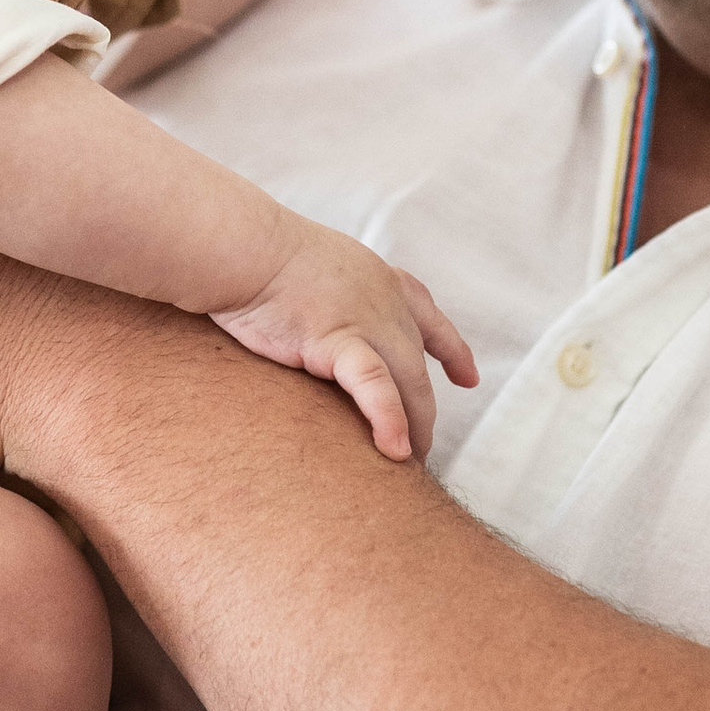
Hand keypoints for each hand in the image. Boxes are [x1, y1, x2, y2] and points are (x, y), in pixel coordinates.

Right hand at [213, 219, 476, 461]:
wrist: (241, 246)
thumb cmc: (259, 258)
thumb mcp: (316, 270)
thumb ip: (332, 299)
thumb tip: (322, 325)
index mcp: (381, 280)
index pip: (430, 317)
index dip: (452, 350)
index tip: (468, 378)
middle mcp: (385, 301)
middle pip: (418, 365)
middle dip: (425, 411)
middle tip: (422, 449)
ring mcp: (367, 320)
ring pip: (409, 382)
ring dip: (414, 427)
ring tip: (409, 463)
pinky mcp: (338, 341)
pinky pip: (375, 387)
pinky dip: (389, 419)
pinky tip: (395, 450)